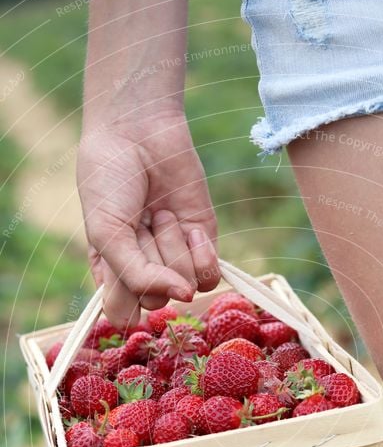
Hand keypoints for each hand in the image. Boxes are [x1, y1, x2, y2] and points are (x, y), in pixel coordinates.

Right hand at [77, 107, 220, 327]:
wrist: (138, 132)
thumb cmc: (110, 181)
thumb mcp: (108, 233)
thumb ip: (136, 276)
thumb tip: (184, 297)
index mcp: (111, 274)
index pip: (122, 313)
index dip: (126, 298)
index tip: (119, 268)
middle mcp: (144, 272)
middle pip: (156, 302)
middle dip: (149, 261)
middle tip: (139, 223)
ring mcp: (175, 260)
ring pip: (185, 288)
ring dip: (173, 250)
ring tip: (160, 213)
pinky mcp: (203, 245)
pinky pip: (209, 276)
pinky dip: (201, 254)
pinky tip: (189, 226)